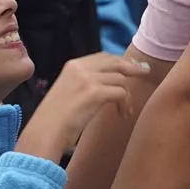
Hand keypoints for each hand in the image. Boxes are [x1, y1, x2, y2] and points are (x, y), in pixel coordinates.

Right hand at [16, 53, 150, 161]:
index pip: (102, 56)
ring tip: (125, 111)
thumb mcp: (68, 92)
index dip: (119, 61)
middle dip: (132, 67)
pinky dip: (125, 104)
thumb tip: (108, 82)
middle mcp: (80, 68)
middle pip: (115, 62)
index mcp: (72, 66)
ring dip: (126, 96)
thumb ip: (84, 83)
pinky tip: (122, 115)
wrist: (45, 131)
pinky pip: (121, 92)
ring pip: (120, 79)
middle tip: (144, 72)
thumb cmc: (55, 120)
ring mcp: (87, 79)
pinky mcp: (95, 92)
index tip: (131, 67)